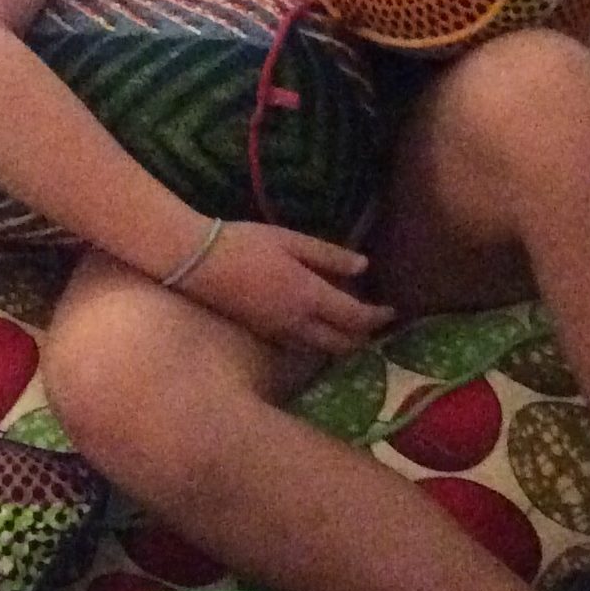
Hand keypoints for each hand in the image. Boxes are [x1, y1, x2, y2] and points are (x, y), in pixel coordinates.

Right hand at [177, 222, 395, 355]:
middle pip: (340, 344)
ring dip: (340, 344)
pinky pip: (299, 346)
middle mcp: (297, 323)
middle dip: (362, 338)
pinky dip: (316, 341)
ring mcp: (277, 333)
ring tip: (350, 329)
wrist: (198, 262)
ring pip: (319, 350)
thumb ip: (329, 256)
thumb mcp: (292, 241)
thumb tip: (364, 267)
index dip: (377, 317)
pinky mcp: (262, 334)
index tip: (391, 311)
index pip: (354, 317)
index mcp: (309, 297)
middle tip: (374, 325)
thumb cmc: (246, 243)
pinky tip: (316, 327)